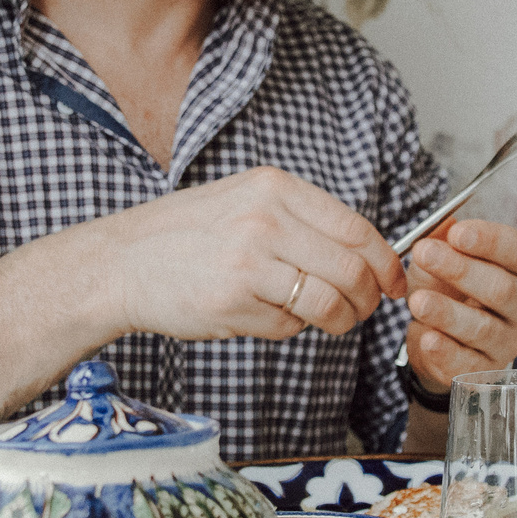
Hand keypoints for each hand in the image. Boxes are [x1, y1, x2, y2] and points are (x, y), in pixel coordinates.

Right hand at [91, 166, 406, 343]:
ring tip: (325, 320)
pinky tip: (264, 316)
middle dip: (369, 299)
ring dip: (339, 321)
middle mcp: (265, 219)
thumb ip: (300, 220)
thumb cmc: (185, 237)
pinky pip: (289, 326)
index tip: (395, 283)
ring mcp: (249, 260)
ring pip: (330, 303)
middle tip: (362, 310)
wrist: (121, 263)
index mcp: (274, 188)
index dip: (388, 263)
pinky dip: (289, 330)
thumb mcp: (244, 202)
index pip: (358, 229)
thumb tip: (365, 254)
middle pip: (353, 270)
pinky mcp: (233, 301)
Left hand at [402, 218, 516, 393]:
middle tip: (424, 254)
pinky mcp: (487, 371)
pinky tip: (428, 339)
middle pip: (502, 289)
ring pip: (484, 328)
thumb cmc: (448, 288)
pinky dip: (446, 351)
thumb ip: (443, 238)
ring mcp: (509, 341)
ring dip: (448, 313)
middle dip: (461, 270)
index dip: (489, 240)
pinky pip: (468, 363)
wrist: (437, 336)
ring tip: (417, 301)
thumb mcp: (444, 257)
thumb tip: (443, 225)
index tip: (455, 233)